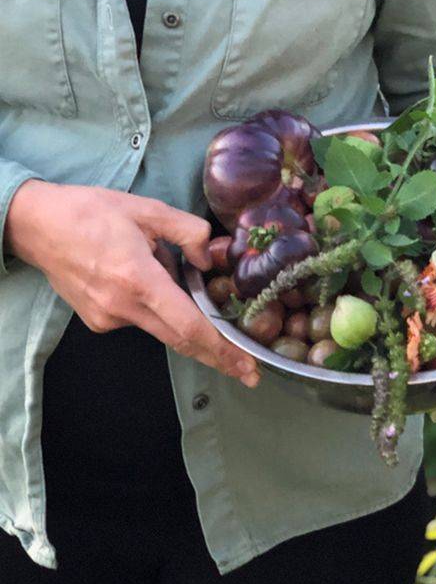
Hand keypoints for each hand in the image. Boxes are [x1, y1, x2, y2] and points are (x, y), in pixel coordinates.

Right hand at [5, 180, 261, 388]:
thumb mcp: (148, 210)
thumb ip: (188, 233)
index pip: (188, 326)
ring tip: (156, 267)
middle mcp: (123, 308)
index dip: (221, 348)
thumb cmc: (91, 212)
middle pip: (180, 340)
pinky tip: (137, 275)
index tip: (245, 365)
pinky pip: (138, 319)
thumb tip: (209, 261)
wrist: (38, 226)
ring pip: (160, 327)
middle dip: (217, 357)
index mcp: (139, 280)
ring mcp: (107, 319)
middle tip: (249, 372)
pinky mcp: (98, 322)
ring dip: (179, 315)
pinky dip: (152, 306)